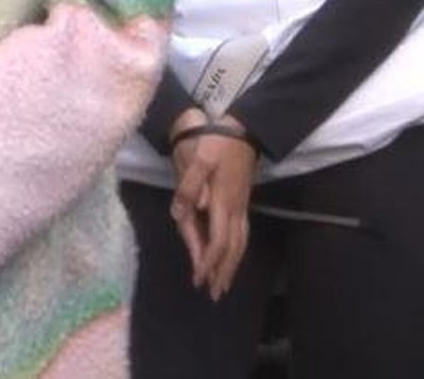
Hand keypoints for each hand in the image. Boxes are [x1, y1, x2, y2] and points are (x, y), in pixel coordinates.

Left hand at [169, 115, 257, 300]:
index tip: (199, 279)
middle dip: (222, 272)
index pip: (217, 240)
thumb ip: (189, 186)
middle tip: (214, 294)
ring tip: (224, 283)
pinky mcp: (242, 202)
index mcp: (221, 201)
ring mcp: (241, 206)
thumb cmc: (215, 142)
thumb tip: (181, 215)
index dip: (208, 261)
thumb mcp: (197, 158)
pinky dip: (237, 250)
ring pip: (240, 243)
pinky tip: (233, 256)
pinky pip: (242, 234)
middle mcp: (235, 209)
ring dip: (231, 265)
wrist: (242, 129)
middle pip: (231, 249)